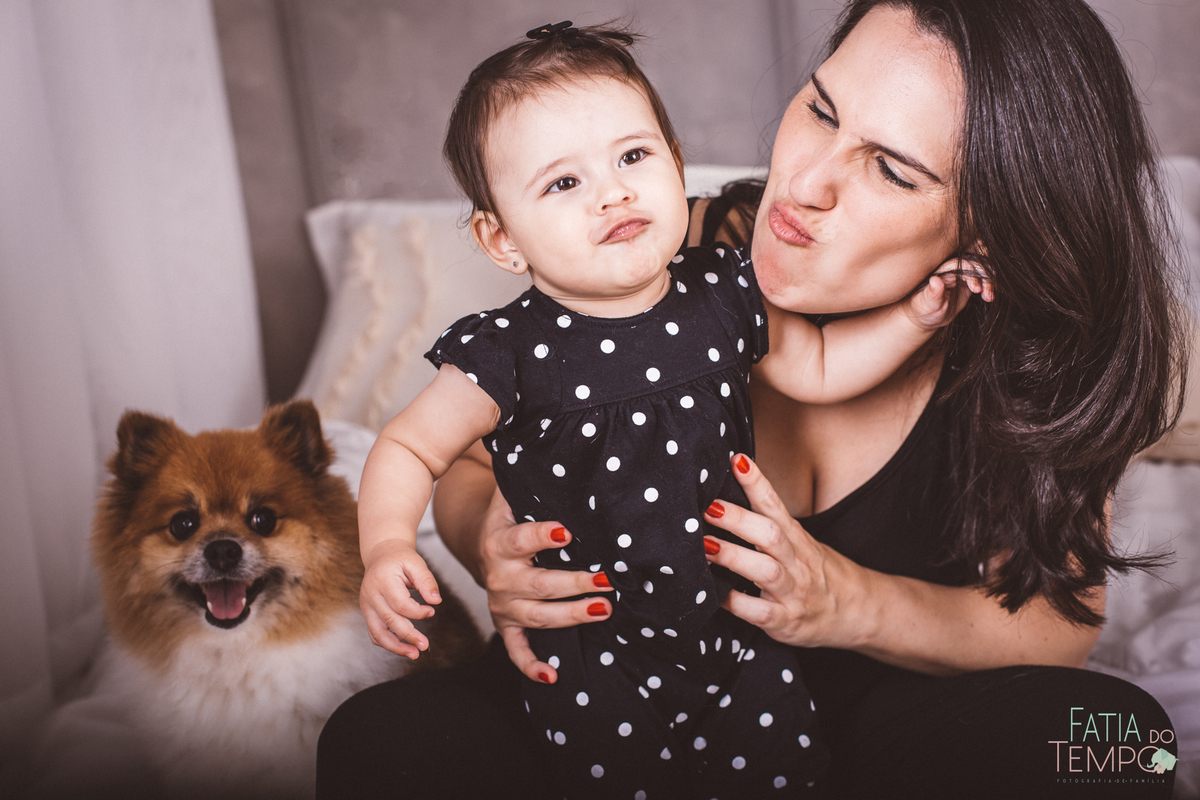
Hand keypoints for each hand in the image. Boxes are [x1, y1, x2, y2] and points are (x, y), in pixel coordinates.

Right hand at [360, 539, 440, 658]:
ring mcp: (366, 606)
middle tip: (425, 645)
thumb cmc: (400, 559)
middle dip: (408, 636)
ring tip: (414, 654)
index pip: (400, 604)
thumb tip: (436, 600)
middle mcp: (370, 595)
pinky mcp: (367, 613)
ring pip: (377, 633)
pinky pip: (374, 633)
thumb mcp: (416, 562)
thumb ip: (426, 580)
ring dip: (396, 647)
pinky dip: (387, 643)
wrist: (381, 555)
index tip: (432, 611)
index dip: (417, 612)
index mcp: (382, 580)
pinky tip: (402, 647)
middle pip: (389, 621)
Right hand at [477, 487, 613, 682]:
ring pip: (538, 616)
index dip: (543, 535)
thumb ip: (530, 475)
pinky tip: (552, 676)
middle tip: (607, 580)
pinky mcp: (506, 625)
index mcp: (499, 541)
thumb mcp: (513, 493)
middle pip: (539, 584)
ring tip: (604, 608)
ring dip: (571, 616)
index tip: (569, 531)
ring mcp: (502, 604)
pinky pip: (516, 650)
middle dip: (574, 583)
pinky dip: (531, 666)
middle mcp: (499, 576)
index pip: (522, 539)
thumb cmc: (512, 515)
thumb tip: (548, 444)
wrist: (482, 543)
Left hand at [702, 454, 873, 649]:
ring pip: (766, 572)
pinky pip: (760, 613)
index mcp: (797, 538)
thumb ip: (768, 526)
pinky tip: (715, 595)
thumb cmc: (818, 573)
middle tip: (709, 507)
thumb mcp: (800, 543)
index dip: (757, 483)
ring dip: (734, 557)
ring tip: (705, 546)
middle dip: (739, 520)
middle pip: (771, 535)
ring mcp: (793, 593)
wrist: (860, 611)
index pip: (776, 505)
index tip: (737, 461)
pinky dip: (737, 604)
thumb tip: (724, 502)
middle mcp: (797, 562)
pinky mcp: (787, 622)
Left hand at [906, 256, 993, 329]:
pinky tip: (990, 296)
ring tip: (989, 297)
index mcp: (940, 271)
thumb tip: (934, 280)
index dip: (970, 273)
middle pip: (973, 264)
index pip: (958, 264)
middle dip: (983, 277)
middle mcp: (951, 269)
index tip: (976, 289)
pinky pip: (982, 278)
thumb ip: (932, 293)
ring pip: (979, 270)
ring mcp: (961, 274)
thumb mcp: (928, 305)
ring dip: (988, 281)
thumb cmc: (924, 310)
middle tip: (987, 294)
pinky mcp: (968, 281)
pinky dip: (989, 285)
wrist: (928, 317)